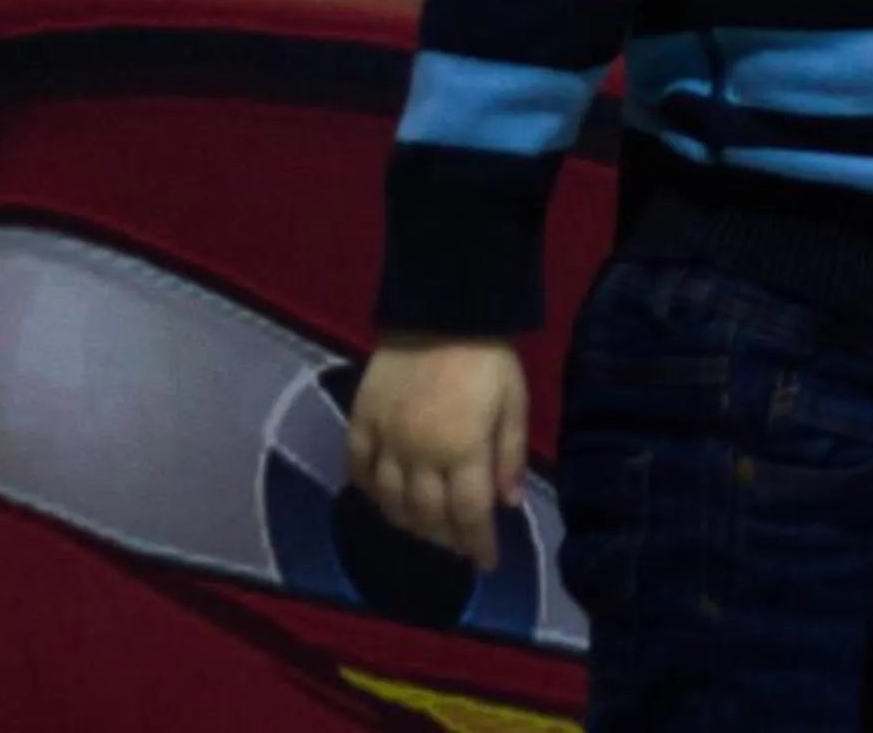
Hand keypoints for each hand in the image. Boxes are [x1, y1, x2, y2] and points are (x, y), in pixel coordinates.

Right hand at [345, 335, 530, 570]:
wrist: (441, 309)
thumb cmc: (487, 357)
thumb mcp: (515, 403)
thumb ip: (510, 455)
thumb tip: (509, 504)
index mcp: (464, 451)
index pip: (469, 515)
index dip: (478, 545)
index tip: (486, 564)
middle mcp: (420, 454)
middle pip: (427, 515)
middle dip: (445, 538)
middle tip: (457, 544)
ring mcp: (386, 439)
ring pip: (390, 500)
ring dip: (408, 522)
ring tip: (424, 528)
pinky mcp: (362, 421)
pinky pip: (357, 467)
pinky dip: (368, 490)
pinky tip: (381, 498)